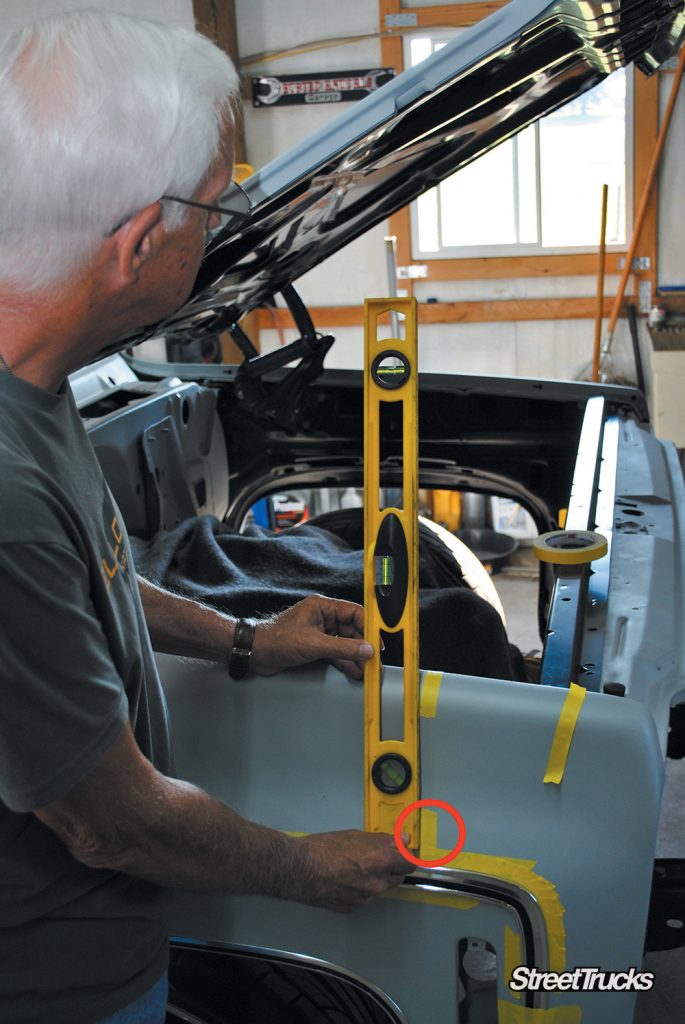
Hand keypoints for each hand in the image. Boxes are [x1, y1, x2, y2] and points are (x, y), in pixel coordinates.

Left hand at [251, 595, 373, 678]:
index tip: (378, 643)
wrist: (254, 652)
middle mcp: (322, 617)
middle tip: (374, 661)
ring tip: (367, 670)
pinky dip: (344, 662)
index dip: (368, 628)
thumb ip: (342, 647)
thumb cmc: (276, 640)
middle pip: (352, 630)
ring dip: (355, 656)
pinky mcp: (313, 646)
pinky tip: (354, 671)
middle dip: (363, 646)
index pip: (354, 613)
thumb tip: (366, 650)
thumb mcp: (314, 644)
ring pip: (344, 643)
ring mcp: (318, 632)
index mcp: (322, 607)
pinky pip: (335, 652)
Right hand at [291, 830, 411, 911]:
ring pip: (379, 888)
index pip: (410, 863)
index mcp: (381, 859)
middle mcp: (378, 882)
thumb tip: (401, 840)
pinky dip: (358, 890)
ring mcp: (366, 897)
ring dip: (374, 879)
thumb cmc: (323, 848)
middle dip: (391, 868)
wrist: (299, 869)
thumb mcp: (355, 835)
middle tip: (376, 858)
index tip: (403, 854)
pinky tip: (343, 880)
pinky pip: (364, 898)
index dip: (406, 857)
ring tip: (352, 868)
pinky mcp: (354, 907)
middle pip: (398, 877)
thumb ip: (382, 840)